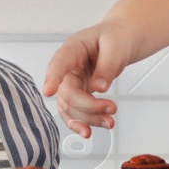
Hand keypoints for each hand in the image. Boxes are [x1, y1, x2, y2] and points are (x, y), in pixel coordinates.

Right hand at [43, 21, 135, 136]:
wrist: (120, 41)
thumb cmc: (115, 38)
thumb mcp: (116, 46)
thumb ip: (107, 66)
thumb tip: (99, 88)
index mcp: (73, 49)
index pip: (59, 63)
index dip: (52, 77)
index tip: (48, 91)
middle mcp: (67, 68)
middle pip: (67, 93)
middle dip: (88, 106)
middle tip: (112, 109)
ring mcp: (70, 82)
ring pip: (70, 107)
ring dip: (88, 119)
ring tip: (110, 123)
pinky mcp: (77, 93)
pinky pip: (74, 112)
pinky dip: (82, 123)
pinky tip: (91, 131)